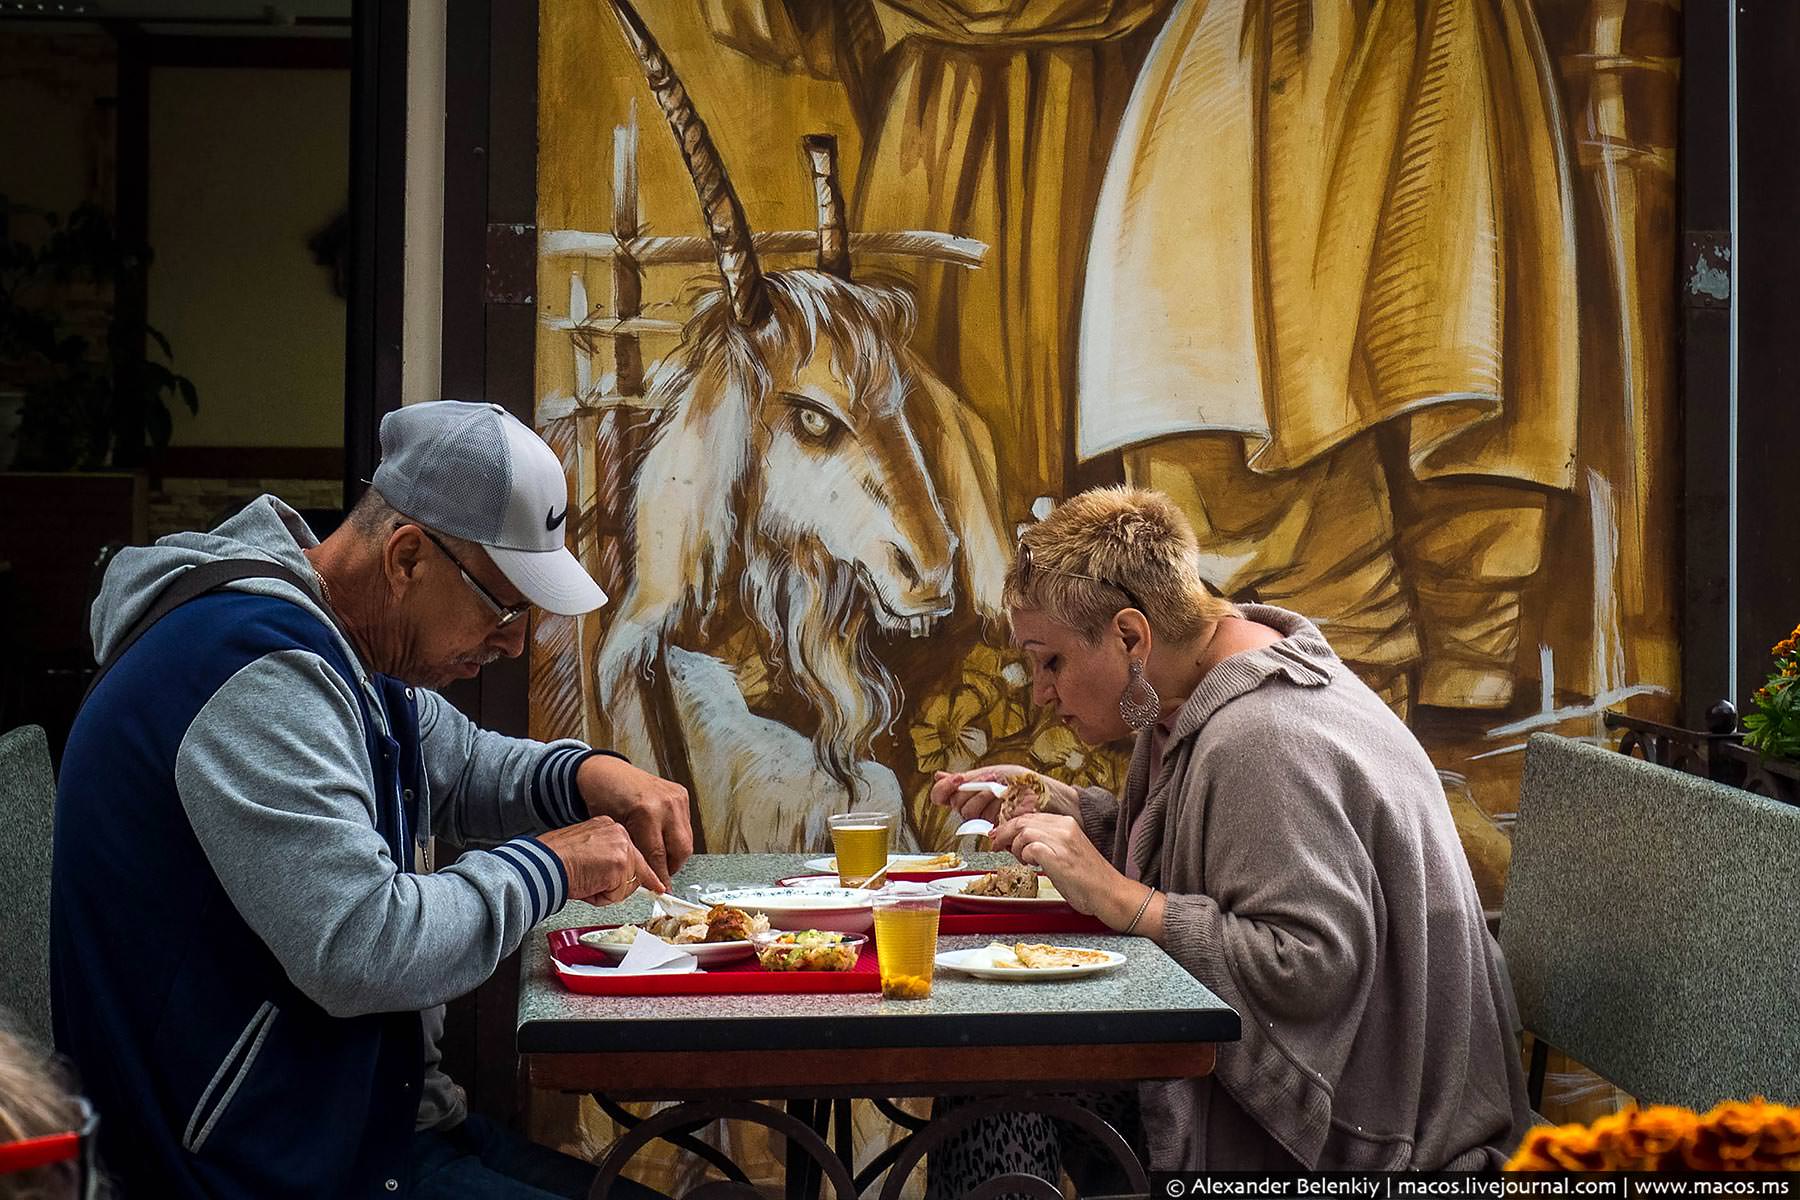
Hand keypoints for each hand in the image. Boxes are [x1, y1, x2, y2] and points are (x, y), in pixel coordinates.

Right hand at [537, 816, 659, 905]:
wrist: (542, 865)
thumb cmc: (551, 860)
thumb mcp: (582, 848)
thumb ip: (603, 856)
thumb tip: (613, 875)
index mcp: (607, 826)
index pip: (630, 851)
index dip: (638, 871)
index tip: (656, 884)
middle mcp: (618, 832)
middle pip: (635, 868)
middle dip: (621, 884)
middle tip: (594, 884)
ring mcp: (622, 848)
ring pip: (628, 883)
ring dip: (607, 891)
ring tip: (584, 881)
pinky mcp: (620, 865)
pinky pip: (619, 893)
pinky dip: (602, 897)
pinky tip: (586, 886)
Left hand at [576, 755, 692, 888]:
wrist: (605, 773)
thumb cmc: (603, 799)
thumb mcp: (617, 831)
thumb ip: (635, 852)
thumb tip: (648, 876)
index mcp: (646, 813)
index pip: (659, 855)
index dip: (660, 876)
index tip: (661, 889)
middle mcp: (666, 804)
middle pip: (681, 849)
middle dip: (672, 867)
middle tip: (662, 875)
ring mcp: (677, 798)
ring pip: (687, 839)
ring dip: (676, 852)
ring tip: (661, 858)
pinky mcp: (682, 795)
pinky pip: (685, 825)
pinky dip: (676, 836)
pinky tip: (663, 839)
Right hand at [928, 766, 1079, 822]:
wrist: (1056, 802)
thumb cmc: (1031, 785)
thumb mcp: (999, 774)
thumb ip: (969, 779)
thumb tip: (939, 777)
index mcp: (974, 790)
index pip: (944, 795)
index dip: (945, 789)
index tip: (956, 781)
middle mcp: (978, 808)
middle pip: (958, 805)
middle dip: (974, 794)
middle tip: (992, 788)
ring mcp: (989, 822)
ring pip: (970, 818)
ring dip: (987, 804)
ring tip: (1004, 798)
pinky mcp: (1000, 837)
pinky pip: (988, 834)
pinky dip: (997, 821)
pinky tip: (1007, 813)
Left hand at [992, 812, 1132, 921]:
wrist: (1109, 893)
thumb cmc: (1088, 879)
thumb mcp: (1066, 852)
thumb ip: (1046, 843)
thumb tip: (1019, 842)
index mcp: (1066, 823)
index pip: (1030, 816)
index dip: (1010, 825)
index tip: (1000, 834)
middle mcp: (1064, 827)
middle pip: (1023, 821)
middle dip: (1004, 833)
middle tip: (996, 845)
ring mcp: (1062, 841)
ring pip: (1023, 831)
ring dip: (1015, 847)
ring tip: (1021, 860)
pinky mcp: (1059, 857)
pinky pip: (1030, 848)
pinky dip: (1024, 856)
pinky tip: (1031, 864)